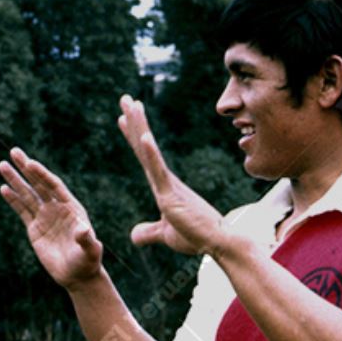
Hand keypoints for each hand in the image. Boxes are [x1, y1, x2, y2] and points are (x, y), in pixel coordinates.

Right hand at [0, 148, 103, 289]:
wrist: (77, 275)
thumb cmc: (87, 262)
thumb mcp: (90, 251)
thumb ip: (87, 240)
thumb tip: (84, 230)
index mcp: (71, 207)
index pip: (54, 186)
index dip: (42, 174)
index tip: (29, 163)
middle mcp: (56, 208)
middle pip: (38, 184)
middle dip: (26, 168)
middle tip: (14, 151)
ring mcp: (45, 217)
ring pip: (27, 194)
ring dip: (15, 180)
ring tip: (2, 165)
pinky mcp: (34, 228)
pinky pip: (22, 210)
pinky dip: (13, 199)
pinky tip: (3, 188)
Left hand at [117, 95, 249, 259]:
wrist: (217, 243)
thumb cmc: (196, 237)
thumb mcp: (165, 235)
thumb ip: (149, 232)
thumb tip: (134, 235)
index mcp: (164, 185)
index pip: (144, 156)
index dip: (134, 136)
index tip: (124, 118)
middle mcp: (165, 180)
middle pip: (144, 146)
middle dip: (134, 121)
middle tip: (125, 98)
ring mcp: (168, 185)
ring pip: (149, 151)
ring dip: (140, 126)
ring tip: (132, 104)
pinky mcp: (171, 195)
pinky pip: (159, 171)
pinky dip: (152, 154)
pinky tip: (144, 136)